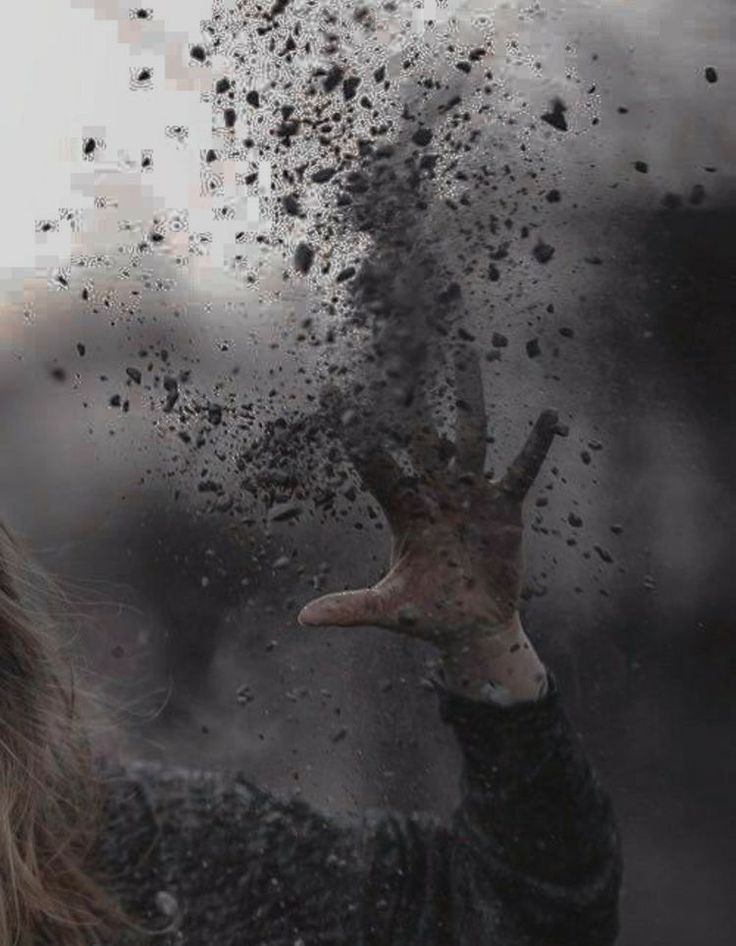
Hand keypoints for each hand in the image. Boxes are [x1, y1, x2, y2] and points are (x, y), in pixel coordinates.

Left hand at [299, 349, 562, 655]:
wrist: (472, 627)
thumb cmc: (426, 615)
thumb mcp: (389, 609)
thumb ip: (350, 607)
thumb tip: (302, 619)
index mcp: (401, 509)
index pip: (373, 462)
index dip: (354, 430)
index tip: (334, 390)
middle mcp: (434, 491)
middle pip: (419, 435)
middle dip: (409, 397)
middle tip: (398, 349)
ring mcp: (471, 493)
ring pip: (469, 435)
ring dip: (468, 397)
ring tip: (466, 353)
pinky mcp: (505, 506)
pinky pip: (521, 470)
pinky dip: (534, 446)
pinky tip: (548, 416)